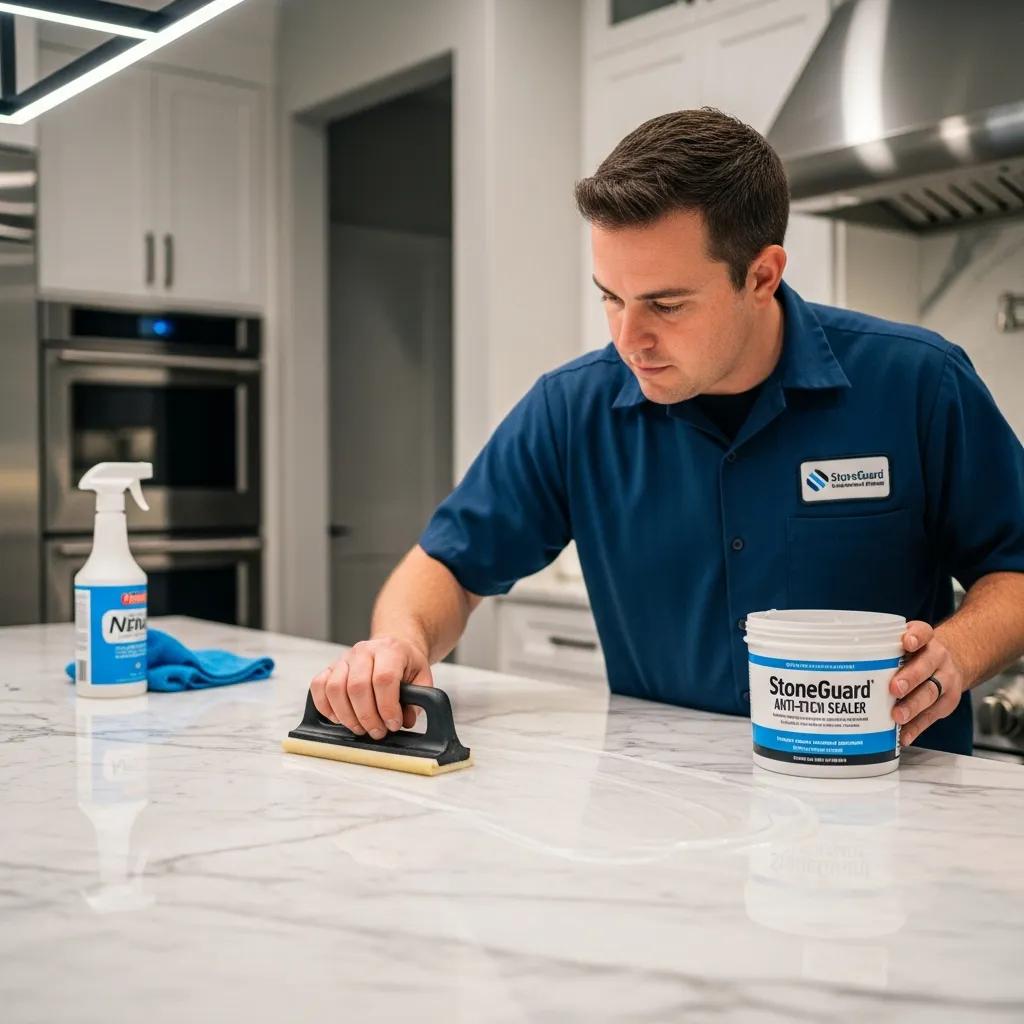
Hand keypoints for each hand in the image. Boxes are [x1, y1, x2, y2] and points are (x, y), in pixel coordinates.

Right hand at [309, 636, 432, 738]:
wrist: (393, 646)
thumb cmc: (406, 664)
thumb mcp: (422, 677)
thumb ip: (418, 699)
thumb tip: (405, 720)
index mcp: (390, 650)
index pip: (383, 679)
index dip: (387, 707)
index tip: (393, 724)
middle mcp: (364, 651)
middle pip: (357, 686)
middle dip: (367, 717)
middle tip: (377, 732)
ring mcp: (344, 658)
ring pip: (335, 688)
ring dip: (347, 716)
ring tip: (360, 728)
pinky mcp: (330, 667)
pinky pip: (318, 686)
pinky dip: (326, 707)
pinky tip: (340, 718)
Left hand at [890, 621, 965, 746]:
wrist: (951, 663)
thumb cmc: (916, 654)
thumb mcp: (905, 644)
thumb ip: (884, 649)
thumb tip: (845, 661)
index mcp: (924, 640)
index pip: (923, 632)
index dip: (915, 637)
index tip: (906, 642)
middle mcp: (937, 657)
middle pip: (925, 666)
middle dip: (909, 678)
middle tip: (894, 688)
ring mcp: (945, 679)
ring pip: (931, 692)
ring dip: (912, 706)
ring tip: (897, 716)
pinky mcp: (947, 701)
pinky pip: (932, 716)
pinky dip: (916, 727)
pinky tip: (903, 735)